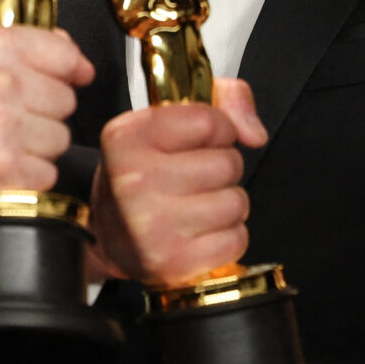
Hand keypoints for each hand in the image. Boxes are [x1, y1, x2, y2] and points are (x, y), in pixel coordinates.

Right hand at [0, 24, 93, 204]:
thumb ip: (27, 43)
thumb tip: (78, 60)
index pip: (66, 55)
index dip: (67, 71)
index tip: (58, 80)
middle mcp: (1, 83)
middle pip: (66, 100)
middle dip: (44, 110)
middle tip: (8, 114)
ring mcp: (4, 128)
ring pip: (60, 138)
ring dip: (37, 145)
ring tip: (1, 139)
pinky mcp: (3, 169)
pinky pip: (47, 173)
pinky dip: (27, 174)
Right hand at [90, 80, 267, 284]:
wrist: (108, 234)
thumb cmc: (145, 171)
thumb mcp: (167, 120)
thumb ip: (224, 100)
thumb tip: (255, 134)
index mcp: (127, 138)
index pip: (208, 121)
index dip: (218, 129)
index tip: (203, 140)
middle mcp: (133, 181)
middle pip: (227, 164)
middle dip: (223, 168)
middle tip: (197, 177)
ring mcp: (152, 227)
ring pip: (236, 202)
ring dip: (227, 203)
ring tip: (199, 204)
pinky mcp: (173, 262)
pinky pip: (236, 239)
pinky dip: (227, 235)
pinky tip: (201, 231)